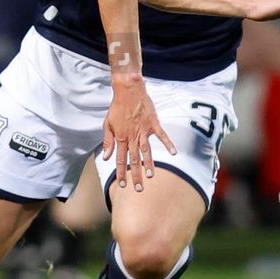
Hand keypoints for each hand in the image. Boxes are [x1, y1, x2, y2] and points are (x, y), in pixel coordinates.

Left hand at [101, 75, 176, 192]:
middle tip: (139, 188)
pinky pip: (162, 136)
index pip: (120, 159)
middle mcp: (133, 137)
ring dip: (149, 164)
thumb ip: (108, 141)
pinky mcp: (153, 124)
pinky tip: (174, 153)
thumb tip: (105, 157)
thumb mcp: (107, 124)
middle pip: (134, 159)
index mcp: (121, 138)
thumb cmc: (117, 107)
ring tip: (151, 176)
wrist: (128, 91)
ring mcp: (144, 131)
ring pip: (146, 151)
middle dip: (136, 175)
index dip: (121, 172)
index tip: (123, 184)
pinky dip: (168, 144)